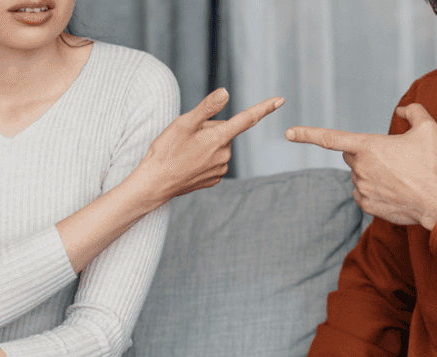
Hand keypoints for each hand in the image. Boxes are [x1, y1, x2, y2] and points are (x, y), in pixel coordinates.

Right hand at [138, 88, 284, 203]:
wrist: (156, 183)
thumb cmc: (166, 151)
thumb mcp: (184, 123)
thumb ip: (207, 108)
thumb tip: (226, 93)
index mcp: (219, 138)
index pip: (247, 119)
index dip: (265, 108)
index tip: (280, 100)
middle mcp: (225, 154)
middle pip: (224, 131)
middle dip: (210, 129)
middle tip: (188, 137)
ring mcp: (221, 169)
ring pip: (219, 146)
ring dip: (206, 144)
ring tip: (186, 151)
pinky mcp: (215, 179)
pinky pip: (214, 161)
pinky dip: (204, 158)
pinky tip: (189, 162)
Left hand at [284, 103, 436, 228]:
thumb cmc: (432, 165)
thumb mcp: (428, 129)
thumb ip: (414, 112)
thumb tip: (403, 109)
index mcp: (368, 146)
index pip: (330, 138)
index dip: (307, 134)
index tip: (288, 133)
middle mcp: (360, 168)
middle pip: (350, 156)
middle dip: (364, 154)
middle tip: (390, 158)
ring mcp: (362, 188)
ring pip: (358, 175)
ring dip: (371, 173)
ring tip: (398, 176)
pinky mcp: (366, 206)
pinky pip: (362, 194)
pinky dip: (374, 190)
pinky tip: (393, 191)